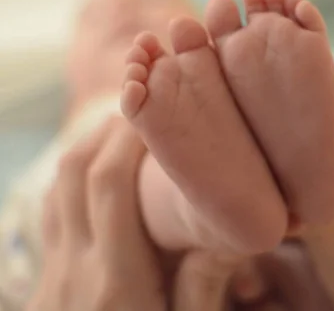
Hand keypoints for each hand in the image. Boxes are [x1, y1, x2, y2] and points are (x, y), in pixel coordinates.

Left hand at [26, 117, 242, 310]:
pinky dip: (70, 183)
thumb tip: (229, 234)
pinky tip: (96, 178)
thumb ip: (204, 287)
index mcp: (117, 282)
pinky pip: (50, 216)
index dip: (128, 139)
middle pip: (76, 174)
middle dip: (107, 131)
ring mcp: (53, 276)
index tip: (156, 111)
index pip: (110, 186)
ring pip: (57, 189)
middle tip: (142, 106)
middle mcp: (77, 270)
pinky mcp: (44, 283)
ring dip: (86, 151)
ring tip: (121, 133)